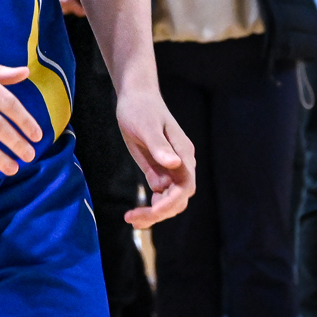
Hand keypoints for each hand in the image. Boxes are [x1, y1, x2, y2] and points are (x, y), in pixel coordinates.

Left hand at [117, 90, 196, 226]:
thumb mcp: (146, 126)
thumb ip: (159, 146)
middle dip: (160, 212)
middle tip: (133, 218)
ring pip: (170, 199)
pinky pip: (160, 194)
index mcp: (183, 153)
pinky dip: (152, 206)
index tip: (152, 211)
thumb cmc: (141, 107)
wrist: (135, 96)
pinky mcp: (160, 169)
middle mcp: (182, 164)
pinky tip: (136, 214)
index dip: (170, 202)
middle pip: (179, 198)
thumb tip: (174, 165)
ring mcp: (172, 168)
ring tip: (132, 219)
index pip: (185, 187)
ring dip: (155, 213)